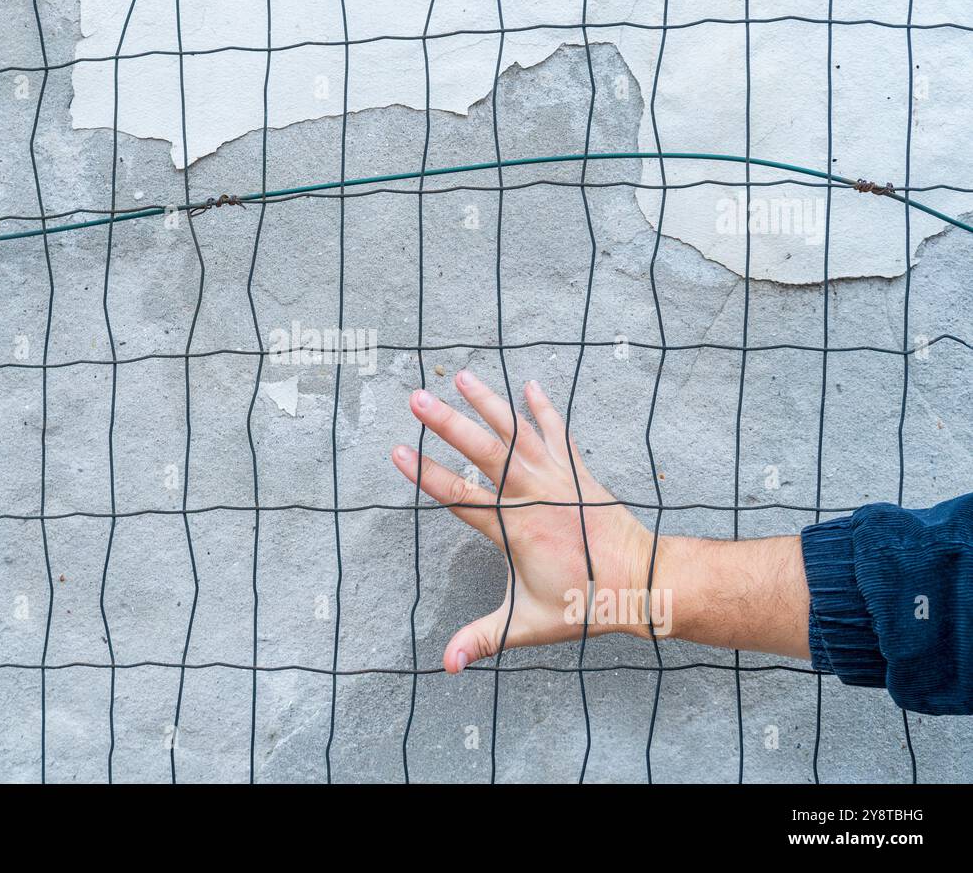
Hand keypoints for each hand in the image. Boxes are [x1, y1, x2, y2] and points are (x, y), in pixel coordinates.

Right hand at [391, 370, 652, 672]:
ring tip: (460, 376)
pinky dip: (544, 409)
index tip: (398, 452)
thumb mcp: (529, 626)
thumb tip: (447, 666)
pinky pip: (559, 433)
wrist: (643, 583)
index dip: (426, 474)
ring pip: (516, 432)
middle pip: (483, 451)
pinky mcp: (579, 473)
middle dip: (447, 423)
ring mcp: (558, 478)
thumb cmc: (585, 605)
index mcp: (515, 528)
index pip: (460, 496)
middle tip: (416, 397)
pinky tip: (530, 385)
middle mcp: (533, 495)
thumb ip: (484, 639)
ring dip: (488, 402)